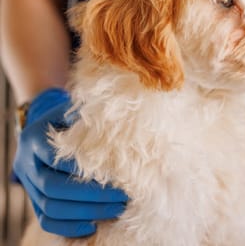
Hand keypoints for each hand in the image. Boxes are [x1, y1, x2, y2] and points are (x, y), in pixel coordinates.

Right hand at [13, 88, 127, 236]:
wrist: (46, 130)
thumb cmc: (70, 119)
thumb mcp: (75, 112)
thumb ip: (90, 119)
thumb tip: (121, 126)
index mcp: (34, 138)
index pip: (55, 157)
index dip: (83, 167)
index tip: (114, 171)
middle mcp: (27, 164)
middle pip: (53, 187)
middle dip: (91, 194)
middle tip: (122, 195)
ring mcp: (29, 186)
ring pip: (51, 208)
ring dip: (86, 212)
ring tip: (117, 209)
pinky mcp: (35, 202)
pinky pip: (47, 221)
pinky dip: (69, 227)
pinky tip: (94, 226)